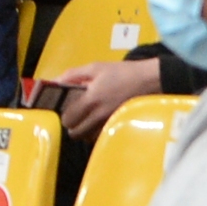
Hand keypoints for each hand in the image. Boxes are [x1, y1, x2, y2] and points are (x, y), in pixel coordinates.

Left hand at [46, 54, 160, 139]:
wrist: (151, 80)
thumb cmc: (121, 72)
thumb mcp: (95, 67)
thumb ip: (72, 75)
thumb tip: (55, 81)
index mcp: (91, 100)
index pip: (69, 119)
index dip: (65, 117)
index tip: (67, 111)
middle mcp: (99, 115)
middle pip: (77, 133)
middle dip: (73, 127)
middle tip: (76, 118)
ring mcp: (111, 123)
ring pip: (89, 138)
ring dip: (85, 132)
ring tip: (87, 121)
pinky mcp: (121, 127)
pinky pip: (104, 137)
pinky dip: (98, 134)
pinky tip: (100, 124)